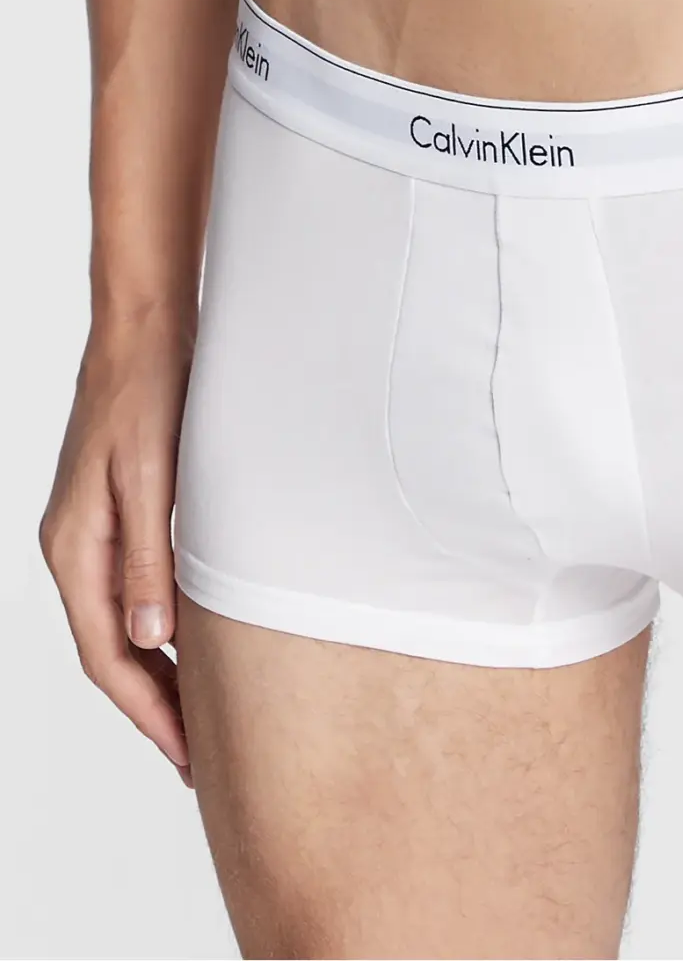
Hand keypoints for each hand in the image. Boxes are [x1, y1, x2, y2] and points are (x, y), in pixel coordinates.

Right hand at [39, 308, 194, 784]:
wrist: (144, 330)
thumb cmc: (150, 393)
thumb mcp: (154, 477)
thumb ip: (151, 557)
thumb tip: (149, 637)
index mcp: (75, 547)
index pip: (107, 653)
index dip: (147, 710)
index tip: (186, 755)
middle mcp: (74, 546)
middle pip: (110, 649)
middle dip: (153, 707)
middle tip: (200, 758)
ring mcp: (92, 531)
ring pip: (121, 623)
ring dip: (157, 672)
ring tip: (201, 717)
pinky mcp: (116, 512)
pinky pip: (131, 590)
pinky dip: (158, 627)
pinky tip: (191, 641)